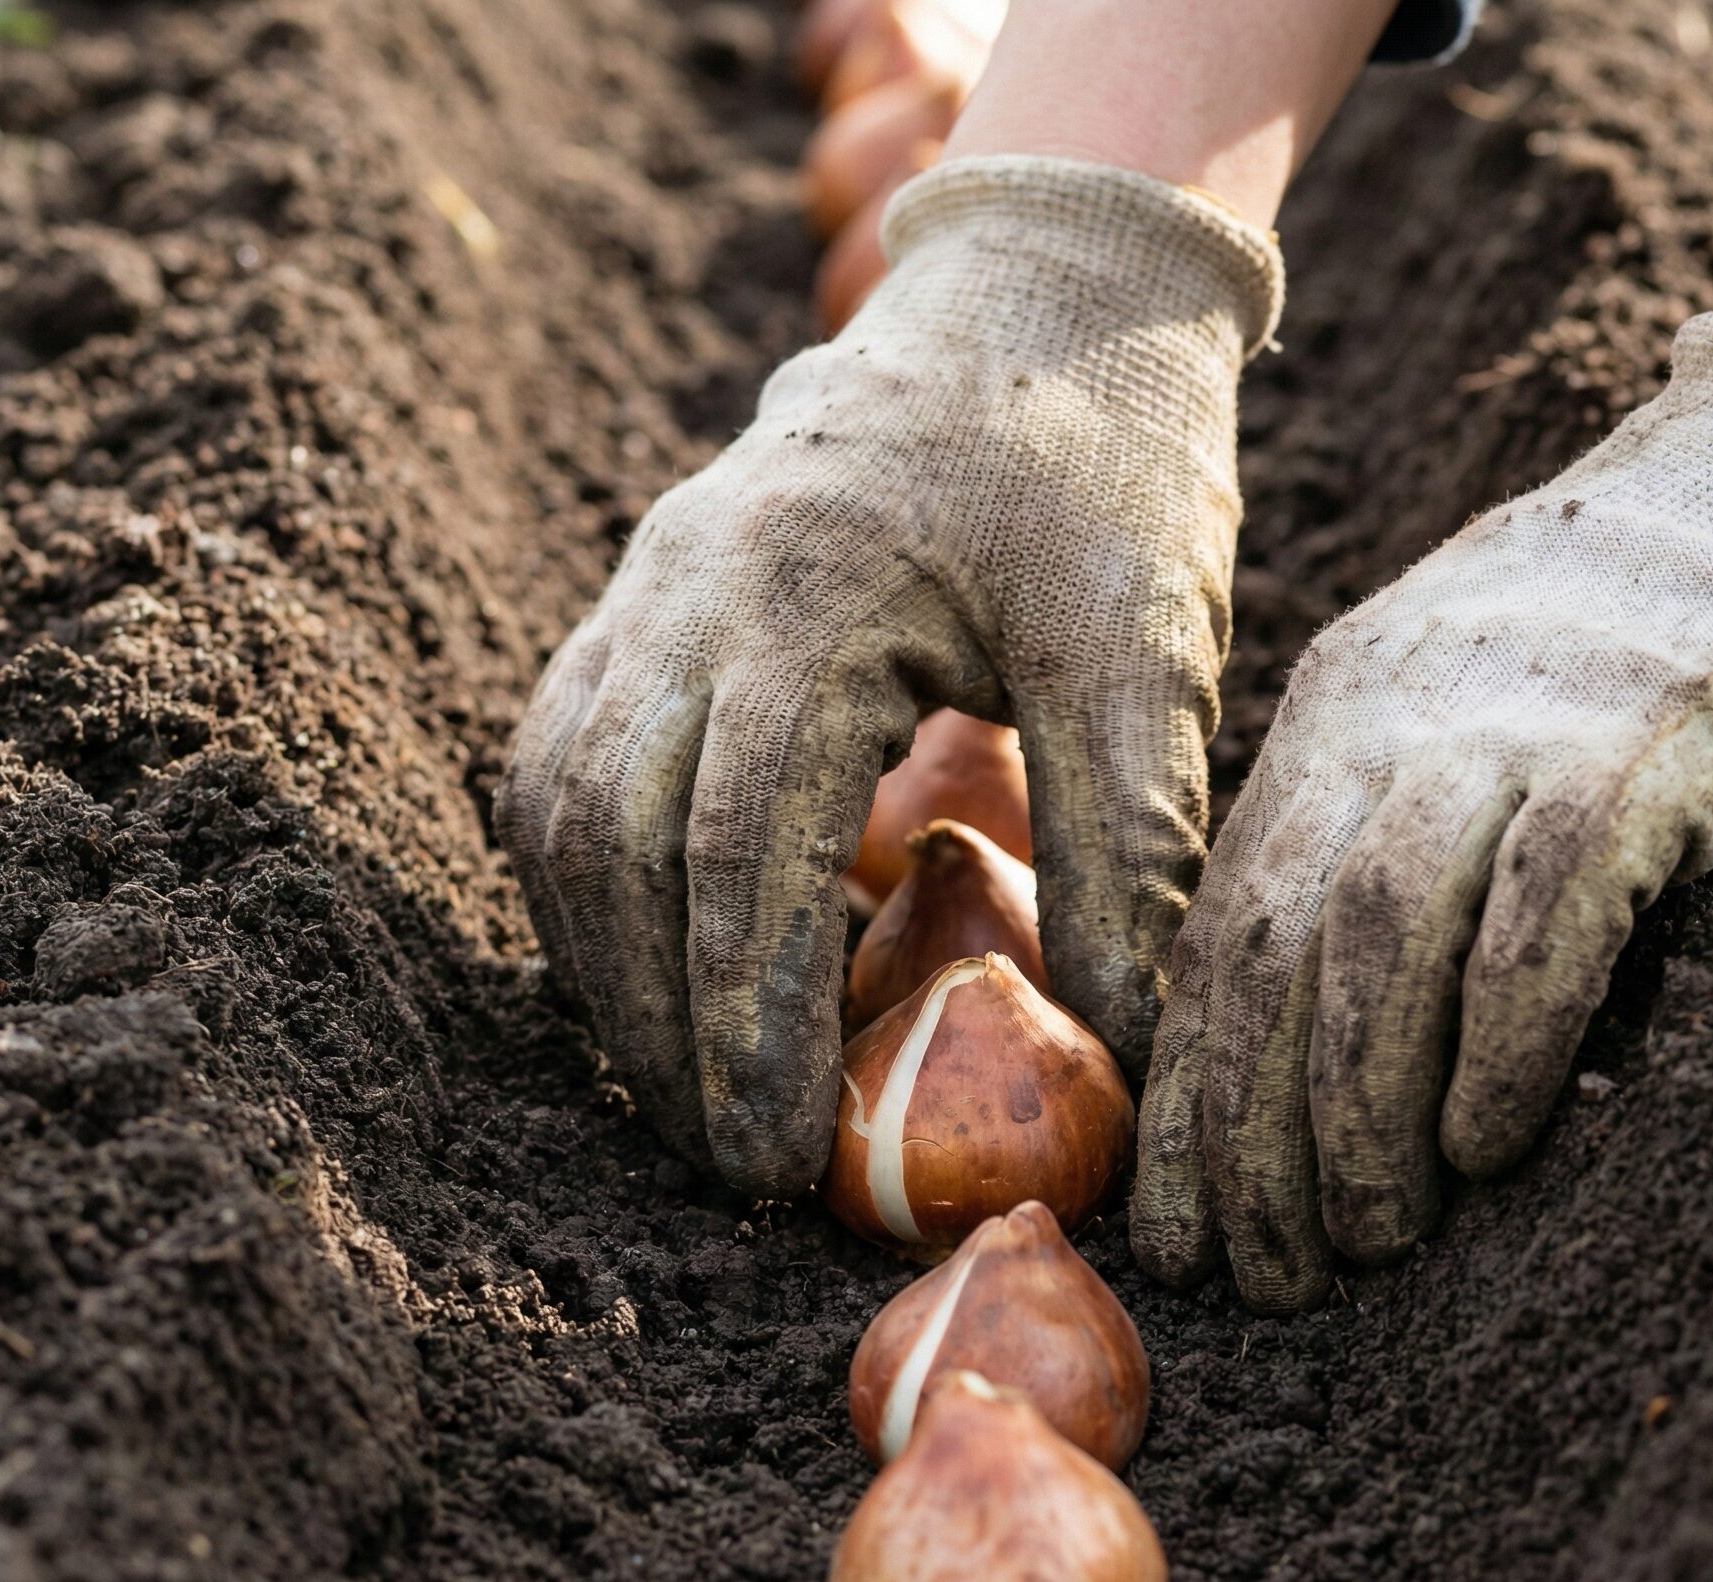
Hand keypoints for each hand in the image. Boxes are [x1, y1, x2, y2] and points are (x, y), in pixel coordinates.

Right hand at [496, 157, 1280, 1192]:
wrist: (1038, 291)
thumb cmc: (1109, 464)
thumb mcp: (1146, 649)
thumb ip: (1130, 844)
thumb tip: (1119, 1045)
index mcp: (811, 596)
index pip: (738, 855)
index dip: (747, 1027)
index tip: (778, 1158)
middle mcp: (690, 585)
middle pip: (619, 848)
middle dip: (663, 1026)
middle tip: (730, 1160)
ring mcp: (650, 580)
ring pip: (566, 807)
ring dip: (609, 966)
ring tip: (684, 1089)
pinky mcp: (647, 590)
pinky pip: (568, 754)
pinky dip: (594, 879)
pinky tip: (651, 961)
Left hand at [1134, 315, 1712, 1310]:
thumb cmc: (1620, 630)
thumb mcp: (1448, 715)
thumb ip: (1379, 840)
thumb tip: (1326, 1043)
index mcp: (1329, 725)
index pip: (1218, 936)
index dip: (1186, 1094)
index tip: (1174, 1224)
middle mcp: (1387, 725)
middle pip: (1274, 958)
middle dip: (1247, 1138)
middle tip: (1264, 1274)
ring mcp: (1508, 730)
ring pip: (1379, 950)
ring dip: (1354, 1118)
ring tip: (1361, 1242)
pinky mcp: (1641, 749)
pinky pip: (1541, 921)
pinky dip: (1501, 1045)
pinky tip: (1486, 1147)